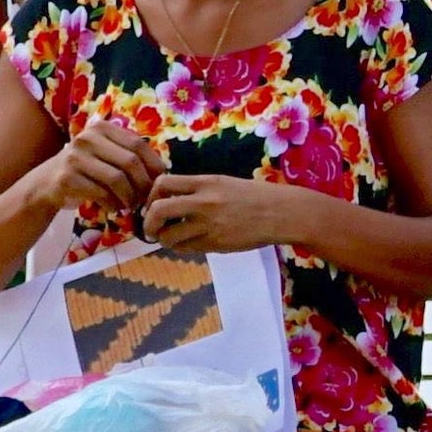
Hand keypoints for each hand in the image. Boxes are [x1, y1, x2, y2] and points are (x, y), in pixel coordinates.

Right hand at [40, 125, 159, 222]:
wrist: (46, 184)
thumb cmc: (85, 170)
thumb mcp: (105, 154)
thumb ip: (129, 155)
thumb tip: (163, 173)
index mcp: (101, 128)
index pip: (138, 145)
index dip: (154, 165)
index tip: (159, 182)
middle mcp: (87, 138)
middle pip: (130, 162)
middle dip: (143, 184)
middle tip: (146, 199)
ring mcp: (75, 157)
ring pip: (117, 179)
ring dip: (130, 197)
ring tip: (131, 205)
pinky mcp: (67, 178)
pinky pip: (101, 193)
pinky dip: (113, 204)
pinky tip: (113, 209)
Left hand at [139, 173, 304, 254]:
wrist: (282, 214)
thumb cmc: (255, 197)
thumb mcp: (224, 183)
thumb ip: (198, 190)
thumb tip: (170, 202)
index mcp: (206, 182)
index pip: (163, 183)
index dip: (151, 195)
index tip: (154, 204)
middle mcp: (204, 202)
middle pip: (158, 210)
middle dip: (148, 222)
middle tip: (150, 229)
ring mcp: (210, 224)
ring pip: (169, 236)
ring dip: (164, 239)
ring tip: (170, 239)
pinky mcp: (216, 243)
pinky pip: (187, 248)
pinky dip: (182, 247)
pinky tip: (189, 244)